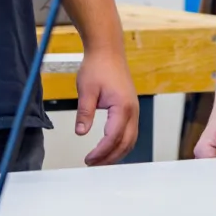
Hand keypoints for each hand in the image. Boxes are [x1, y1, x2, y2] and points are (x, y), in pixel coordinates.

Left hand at [74, 49, 138, 165]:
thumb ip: (84, 113)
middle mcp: (133, 110)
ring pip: (131, 140)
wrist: (107, 51)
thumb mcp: (86, 90)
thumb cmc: (98, 66)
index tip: (88, 159)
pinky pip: (130, 132)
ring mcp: (134, 109)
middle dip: (110, 157)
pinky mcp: (131, 108)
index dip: (101, 152)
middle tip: (93, 164)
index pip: (113, 137)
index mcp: (122, 107)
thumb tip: (81, 132)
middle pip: (126, 143)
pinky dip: (121, 143)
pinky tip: (109, 147)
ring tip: (100, 160)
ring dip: (117, 153)